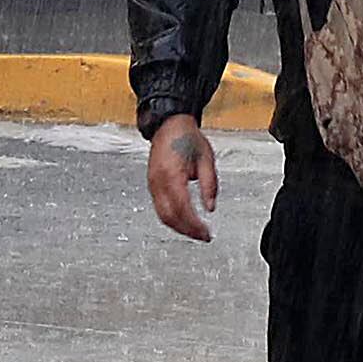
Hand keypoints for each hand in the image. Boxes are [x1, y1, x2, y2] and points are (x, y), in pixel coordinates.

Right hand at [147, 116, 218, 243]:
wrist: (169, 125)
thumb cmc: (187, 138)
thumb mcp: (207, 160)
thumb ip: (210, 185)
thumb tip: (210, 208)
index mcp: (171, 174)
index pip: (182, 208)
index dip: (194, 225)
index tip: (207, 233)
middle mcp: (158, 181)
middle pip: (169, 216)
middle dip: (187, 230)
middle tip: (204, 237)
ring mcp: (152, 183)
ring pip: (162, 214)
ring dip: (179, 227)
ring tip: (196, 232)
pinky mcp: (152, 184)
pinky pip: (160, 207)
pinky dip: (172, 218)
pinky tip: (185, 221)